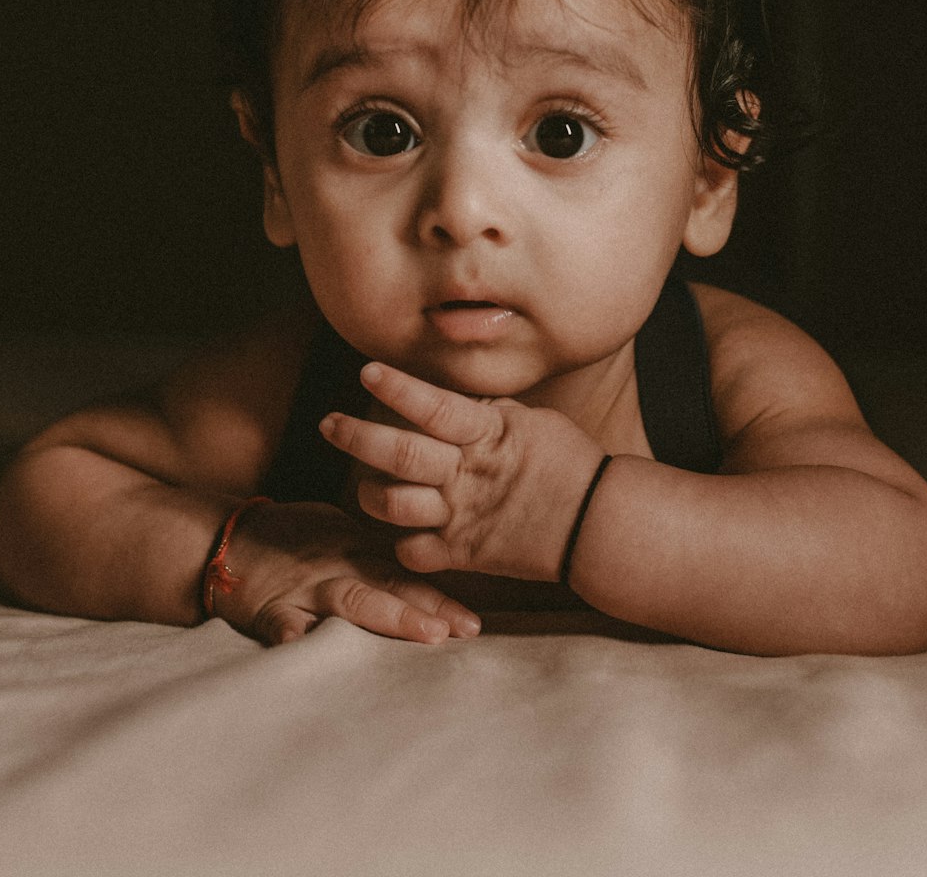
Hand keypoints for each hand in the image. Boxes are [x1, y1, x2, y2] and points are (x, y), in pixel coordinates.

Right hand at [211, 500, 479, 645]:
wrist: (226, 540)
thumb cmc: (291, 540)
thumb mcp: (339, 535)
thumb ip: (377, 555)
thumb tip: (426, 567)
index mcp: (356, 555)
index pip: (406, 577)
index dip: (441, 599)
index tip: (473, 623)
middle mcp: (338, 571)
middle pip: (390, 588)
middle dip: (429, 609)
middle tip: (464, 630)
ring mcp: (305, 591)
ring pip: (352, 601)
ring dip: (390, 617)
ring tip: (426, 634)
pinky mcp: (268, 609)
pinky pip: (281, 623)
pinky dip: (293, 637)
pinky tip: (308, 649)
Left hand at [318, 362, 607, 581]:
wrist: (598, 524)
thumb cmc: (573, 463)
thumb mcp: (533, 423)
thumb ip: (491, 415)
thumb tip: (462, 402)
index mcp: (487, 436)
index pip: (433, 407)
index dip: (397, 389)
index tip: (366, 371)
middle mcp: (467, 474)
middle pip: (399, 454)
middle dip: (356, 436)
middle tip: (328, 424)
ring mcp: (462, 516)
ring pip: (394, 506)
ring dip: (372, 494)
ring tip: (365, 486)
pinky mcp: (465, 554)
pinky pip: (414, 553)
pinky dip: (404, 545)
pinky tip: (406, 534)